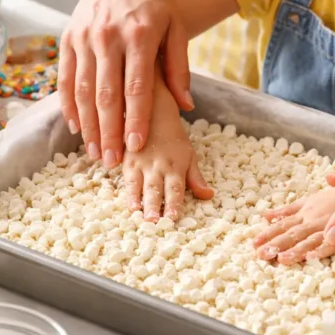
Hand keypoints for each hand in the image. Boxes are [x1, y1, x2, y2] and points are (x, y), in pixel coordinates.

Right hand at [58, 0, 191, 167]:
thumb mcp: (176, 27)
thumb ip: (179, 67)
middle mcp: (108, 37)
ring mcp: (85, 38)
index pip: (136, 86)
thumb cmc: (152, 1)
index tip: (137, 145)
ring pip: (83, 90)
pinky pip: (65, 78)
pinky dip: (68, 105)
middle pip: (106, 94)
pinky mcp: (69, 38)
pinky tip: (76, 127)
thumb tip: (185, 105)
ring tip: (95, 152)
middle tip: (113, 160)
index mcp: (138, 35)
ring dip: (88, 125)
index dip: (136, 118)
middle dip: (109, 131)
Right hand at [122, 78, 212, 220]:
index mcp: (176, 165)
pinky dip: (126, 190)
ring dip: (138, 200)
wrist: (153, 110)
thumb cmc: (174, 137)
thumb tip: (208, 195)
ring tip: (137, 214)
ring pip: (139, 185)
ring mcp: (141, 162)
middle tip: (154, 223)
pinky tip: (125, 202)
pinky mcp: (126, 159)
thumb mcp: (189, 155)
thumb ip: (195, 177)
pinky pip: (125, 176)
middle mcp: (158, 165)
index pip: (176, 189)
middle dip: (155, 206)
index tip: (173, 219)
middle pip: (156, 189)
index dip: (174, 205)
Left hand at [253, 185, 334, 263]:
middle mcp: (316, 218)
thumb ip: (293, 206)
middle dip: (275, 244)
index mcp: (308, 209)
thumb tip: (267, 214)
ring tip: (280, 259)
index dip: (269, 232)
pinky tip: (313, 258)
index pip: (284, 222)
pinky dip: (324, 249)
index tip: (254, 242)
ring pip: (310, 239)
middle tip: (259, 254)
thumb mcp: (315, 197)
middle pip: (292, 232)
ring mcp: (331, 226)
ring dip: (295, 250)